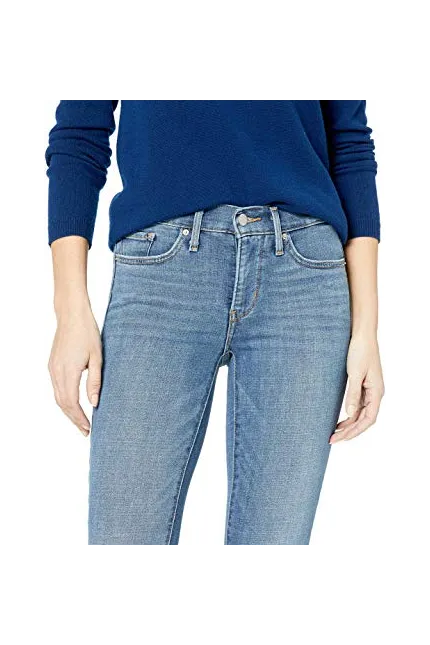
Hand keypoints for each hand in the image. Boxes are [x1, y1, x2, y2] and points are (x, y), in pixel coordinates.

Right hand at [48, 304, 101, 435]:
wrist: (71, 315)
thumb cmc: (88, 333)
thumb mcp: (97, 357)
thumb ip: (95, 381)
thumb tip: (94, 403)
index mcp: (68, 371)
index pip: (71, 403)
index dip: (79, 418)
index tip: (88, 428)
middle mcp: (56, 372)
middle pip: (62, 404)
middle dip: (73, 419)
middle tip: (85, 431)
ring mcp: (52, 368)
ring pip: (58, 397)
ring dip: (68, 411)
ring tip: (81, 421)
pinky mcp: (52, 365)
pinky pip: (56, 388)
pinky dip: (64, 400)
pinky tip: (73, 404)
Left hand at [330, 334, 383, 443]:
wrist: (362, 336)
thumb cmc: (360, 351)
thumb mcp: (355, 373)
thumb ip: (353, 394)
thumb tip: (349, 414)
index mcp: (376, 392)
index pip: (368, 419)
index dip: (355, 431)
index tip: (340, 438)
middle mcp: (374, 393)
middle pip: (364, 420)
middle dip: (349, 432)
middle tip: (332, 439)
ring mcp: (369, 390)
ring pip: (360, 414)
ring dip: (349, 425)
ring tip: (334, 433)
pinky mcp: (362, 385)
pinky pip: (357, 406)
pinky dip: (349, 415)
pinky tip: (340, 419)